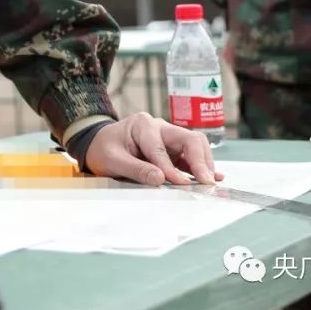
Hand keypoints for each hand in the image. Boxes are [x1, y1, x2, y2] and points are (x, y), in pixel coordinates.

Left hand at [84, 113, 224, 186]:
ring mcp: (168, 138)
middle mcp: (159, 127)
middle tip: (206, 182)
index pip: (160, 148)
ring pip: (194, 147)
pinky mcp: (172, 150)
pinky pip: (190, 157)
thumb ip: (136, 169)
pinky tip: (213, 176)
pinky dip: (201, 167)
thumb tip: (160, 179)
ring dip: (203, 164)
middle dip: (199, 160)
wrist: (97, 144)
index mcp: (143, 125)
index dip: (170, 168)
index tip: (181, 184)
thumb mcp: (113, 160)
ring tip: (209, 183)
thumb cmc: (102, 149)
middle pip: (188, 139)